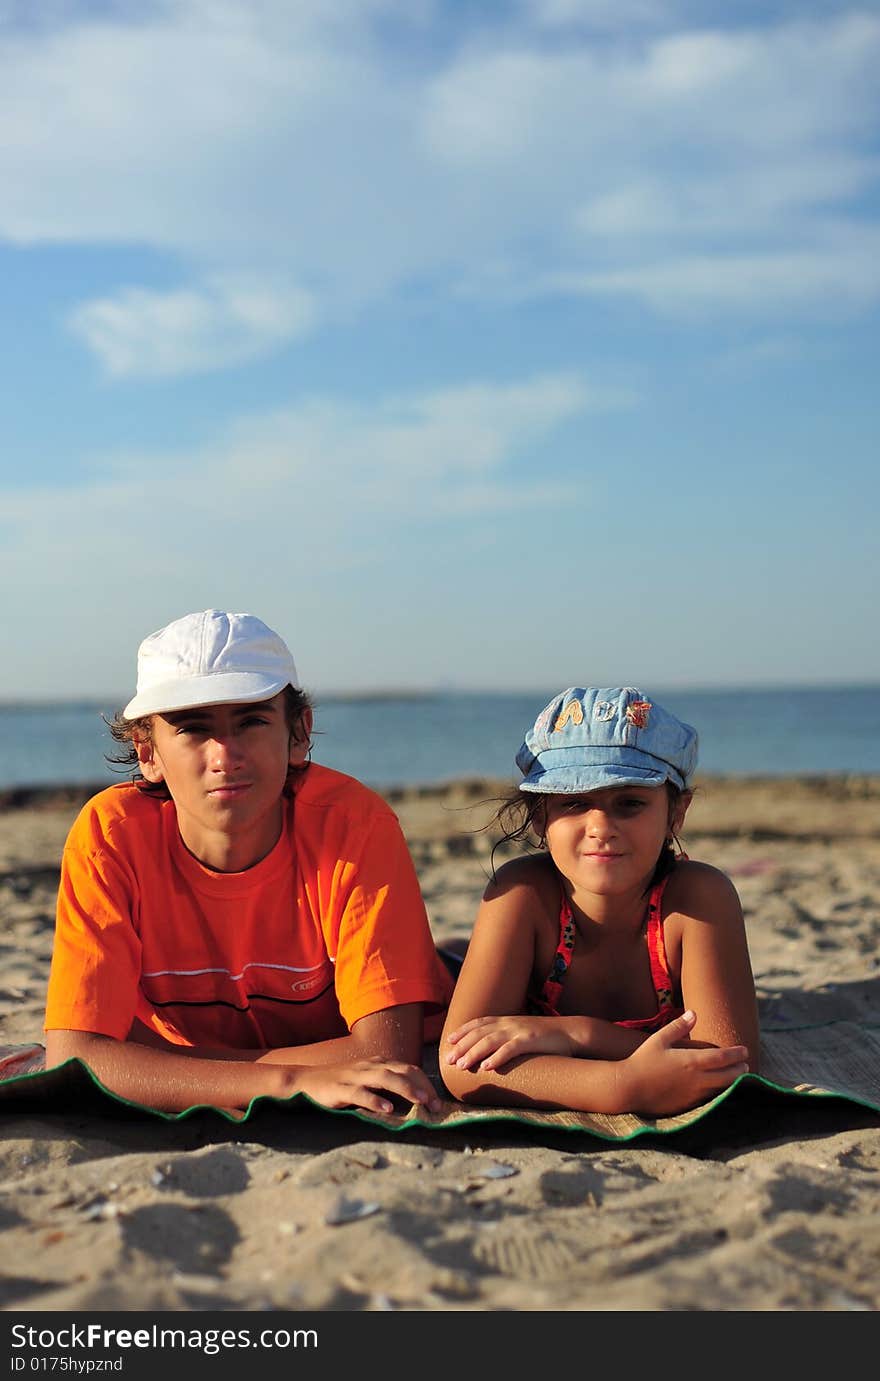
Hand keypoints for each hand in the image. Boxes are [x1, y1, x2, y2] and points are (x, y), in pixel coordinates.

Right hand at [294, 1058, 441, 1115]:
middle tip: (436, 1104)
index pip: (409, 1069)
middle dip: (422, 1086)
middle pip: (403, 1071)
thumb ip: (386, 1086)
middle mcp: (370, 1066)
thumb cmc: (340, 1084)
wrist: (306, 1081)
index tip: (438, 1101)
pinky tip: (387, 1109)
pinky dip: (375, 1100)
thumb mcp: (367, 1080)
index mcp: (379, 1063)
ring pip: (385, 1078)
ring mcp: (355, 1076)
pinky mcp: (341, 1088)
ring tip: (420, 1101)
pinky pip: (360, 1093)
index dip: (426, 1083)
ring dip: (405, 1088)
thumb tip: (413, 1100)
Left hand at [444, 1014, 575, 1071]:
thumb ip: (508, 1038)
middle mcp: (509, 1023)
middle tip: (449, 1059)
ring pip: (489, 1041)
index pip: (479, 1022)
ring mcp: (519, 1031)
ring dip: (473, 1053)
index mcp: (507, 1020)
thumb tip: (492, 1051)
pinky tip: (487, 1067)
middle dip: (462, 1046)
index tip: (449, 1040)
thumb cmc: (547, 1036)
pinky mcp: (530, 1041)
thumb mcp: (523, 1032)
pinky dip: (497, 1058)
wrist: (571, 1032)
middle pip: (479, 1033)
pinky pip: (509, 1049)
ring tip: (462, 1066)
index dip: (463, 1030)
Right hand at [623, 1010, 749, 1115]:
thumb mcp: (659, 1039)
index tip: (745, 1051)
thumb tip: (694, 1013)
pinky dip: (720, 1093)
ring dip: (733, 1083)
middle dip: (740, 1070)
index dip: (737, 1054)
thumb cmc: (642, 1060)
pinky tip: (719, 1089)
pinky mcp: (688, 1105)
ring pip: (722, 1089)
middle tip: (746, 1065)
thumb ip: (678, 1026)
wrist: (628, 1088)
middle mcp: (697, 1079)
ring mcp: (694, 1095)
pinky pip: (710, 1099)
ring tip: (738, 1077)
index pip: (723, 1057)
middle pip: (729, 1076)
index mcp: (691, 1061)